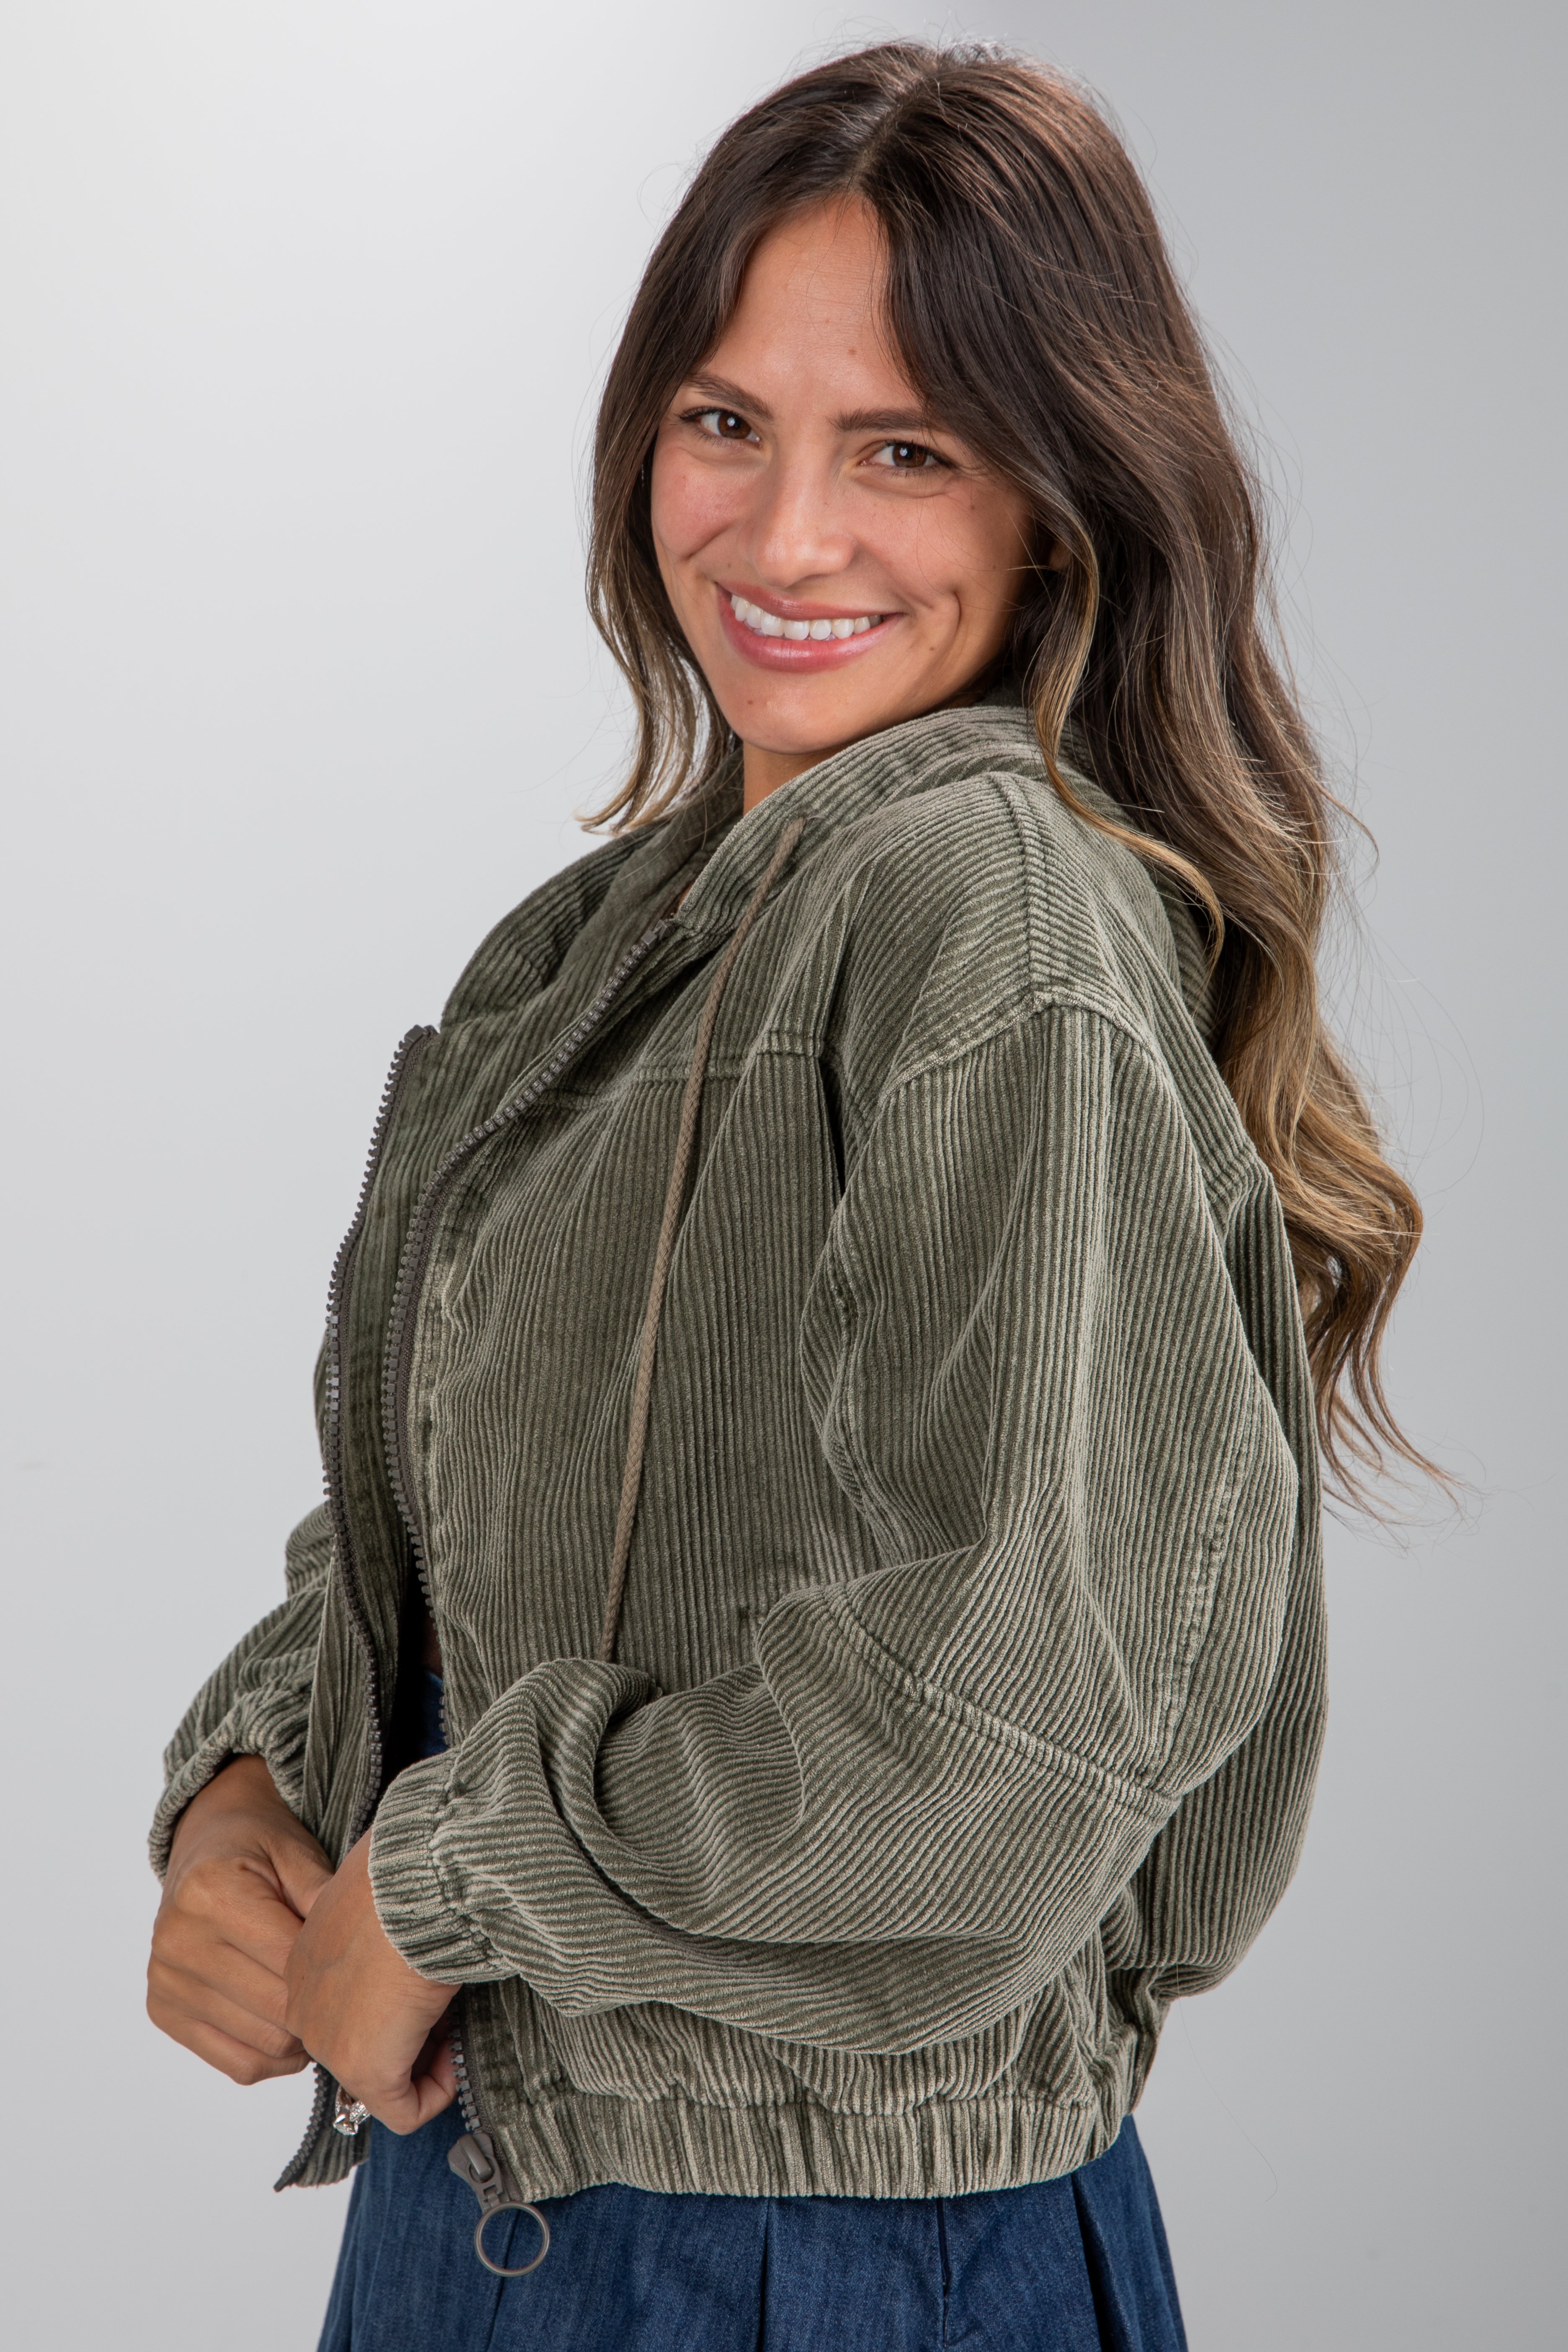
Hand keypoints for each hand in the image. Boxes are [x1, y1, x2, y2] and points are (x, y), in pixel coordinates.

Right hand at [148, 1755, 333, 2085]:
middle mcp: (178, 1940)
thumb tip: (360, 1946)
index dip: (333, 1969)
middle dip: (320, 2007)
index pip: (287, 1958)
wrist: (205, 1844)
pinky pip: (237, 2064)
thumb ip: (323, 1895)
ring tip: (322, 2008)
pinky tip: (292, 2028)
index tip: (359, 1965)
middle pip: (276, 2008)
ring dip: (302, 2037)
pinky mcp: (164, 2012)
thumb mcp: (296, 1851)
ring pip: (262, 2045)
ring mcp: (166, 1982)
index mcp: (210, 1892)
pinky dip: (275, 2057)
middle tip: (350, 1994)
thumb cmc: (257, 1846)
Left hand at [284, 1831, 456, 2133]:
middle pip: (365, 2044)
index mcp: (306, 1962)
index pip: (349, 2008)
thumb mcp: (381, 1904)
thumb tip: (407, 1957)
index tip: (428, 1981)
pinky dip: (439, 2092)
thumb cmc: (409, 1876)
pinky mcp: (364, 2068)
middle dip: (411, 2035)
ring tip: (454, 2018)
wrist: (417, 1880)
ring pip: (384, 2078)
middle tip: (447, 2005)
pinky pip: (404, 2111)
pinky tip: (456, 2054)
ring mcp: (330, 2040)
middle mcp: (305, 2005)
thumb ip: (378, 1937)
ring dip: (427, 2058)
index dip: (396, 2005)